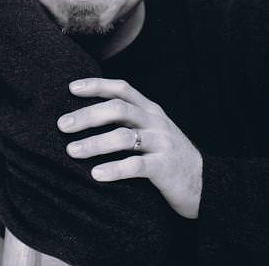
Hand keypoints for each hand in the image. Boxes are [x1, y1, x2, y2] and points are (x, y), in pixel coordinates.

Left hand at [57, 78, 203, 218]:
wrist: (205, 182)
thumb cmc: (169, 156)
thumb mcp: (154, 131)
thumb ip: (130, 122)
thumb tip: (89, 119)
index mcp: (151, 110)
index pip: (122, 88)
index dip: (97, 85)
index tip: (71, 88)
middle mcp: (156, 122)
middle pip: (119, 109)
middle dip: (88, 115)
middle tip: (62, 125)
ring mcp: (162, 143)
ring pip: (124, 137)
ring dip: (95, 143)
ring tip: (71, 151)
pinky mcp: (165, 167)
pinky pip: (136, 166)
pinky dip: (114, 169)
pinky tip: (95, 175)